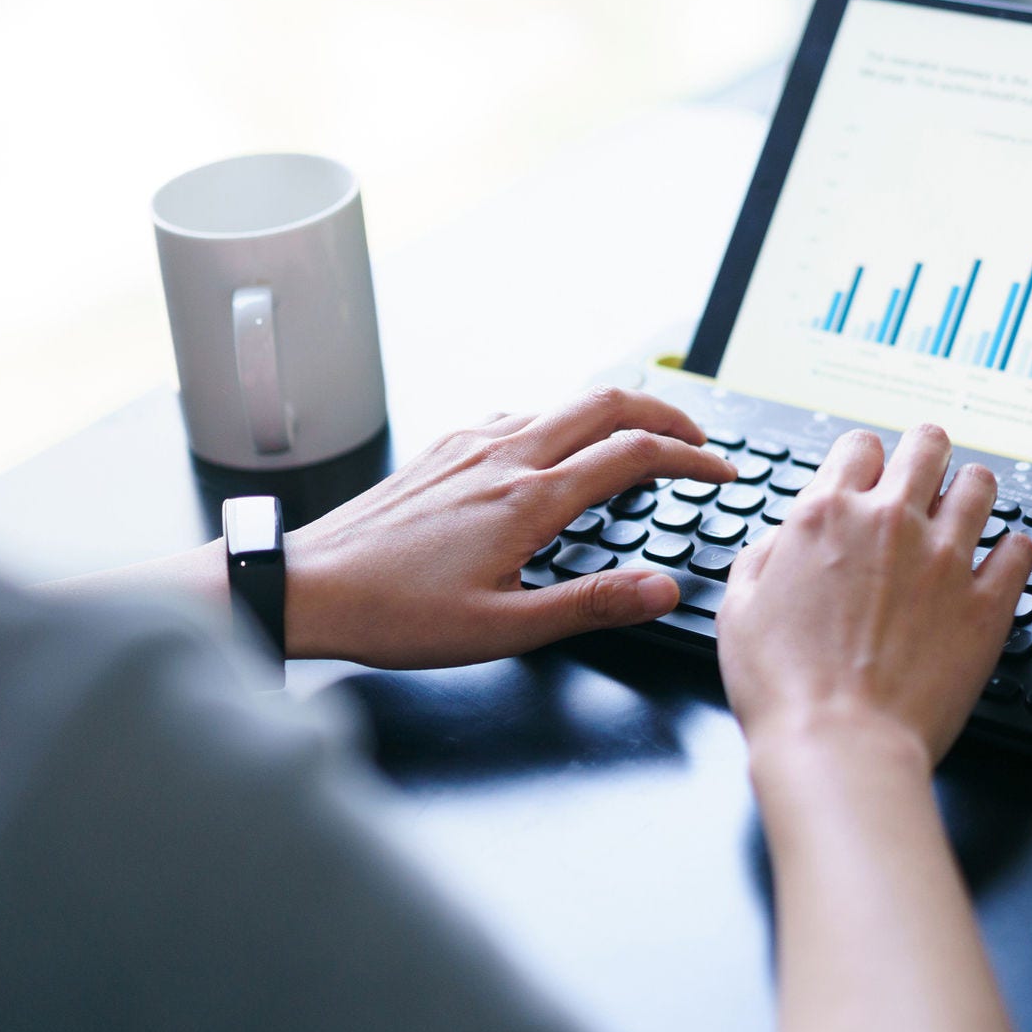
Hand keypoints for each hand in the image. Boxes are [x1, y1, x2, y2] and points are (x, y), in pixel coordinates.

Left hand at [282, 387, 736, 667]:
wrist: (310, 586)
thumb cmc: (396, 615)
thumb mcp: (503, 629)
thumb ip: (590, 605)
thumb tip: (661, 589)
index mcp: (528, 498)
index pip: (635, 455)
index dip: (692, 458)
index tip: (721, 472)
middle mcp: (503, 454)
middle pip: (607, 403)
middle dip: (665, 414)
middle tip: (697, 439)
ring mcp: (470, 443)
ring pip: (562, 403)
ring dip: (614, 415)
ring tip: (638, 445)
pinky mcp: (443, 448)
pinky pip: (520, 415)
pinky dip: (562, 422)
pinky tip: (555, 453)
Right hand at [717, 424, 1031, 766]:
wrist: (839, 744)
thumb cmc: (784, 688)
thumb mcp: (740, 607)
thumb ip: (765, 554)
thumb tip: (787, 537)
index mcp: (827, 514)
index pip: (861, 445)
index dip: (864, 460)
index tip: (868, 479)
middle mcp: (890, 523)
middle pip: (929, 444)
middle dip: (926, 454)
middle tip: (924, 476)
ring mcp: (946, 560)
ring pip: (980, 485)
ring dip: (970, 492)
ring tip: (963, 513)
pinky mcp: (987, 603)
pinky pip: (1021, 550)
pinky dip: (1012, 552)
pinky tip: (998, 564)